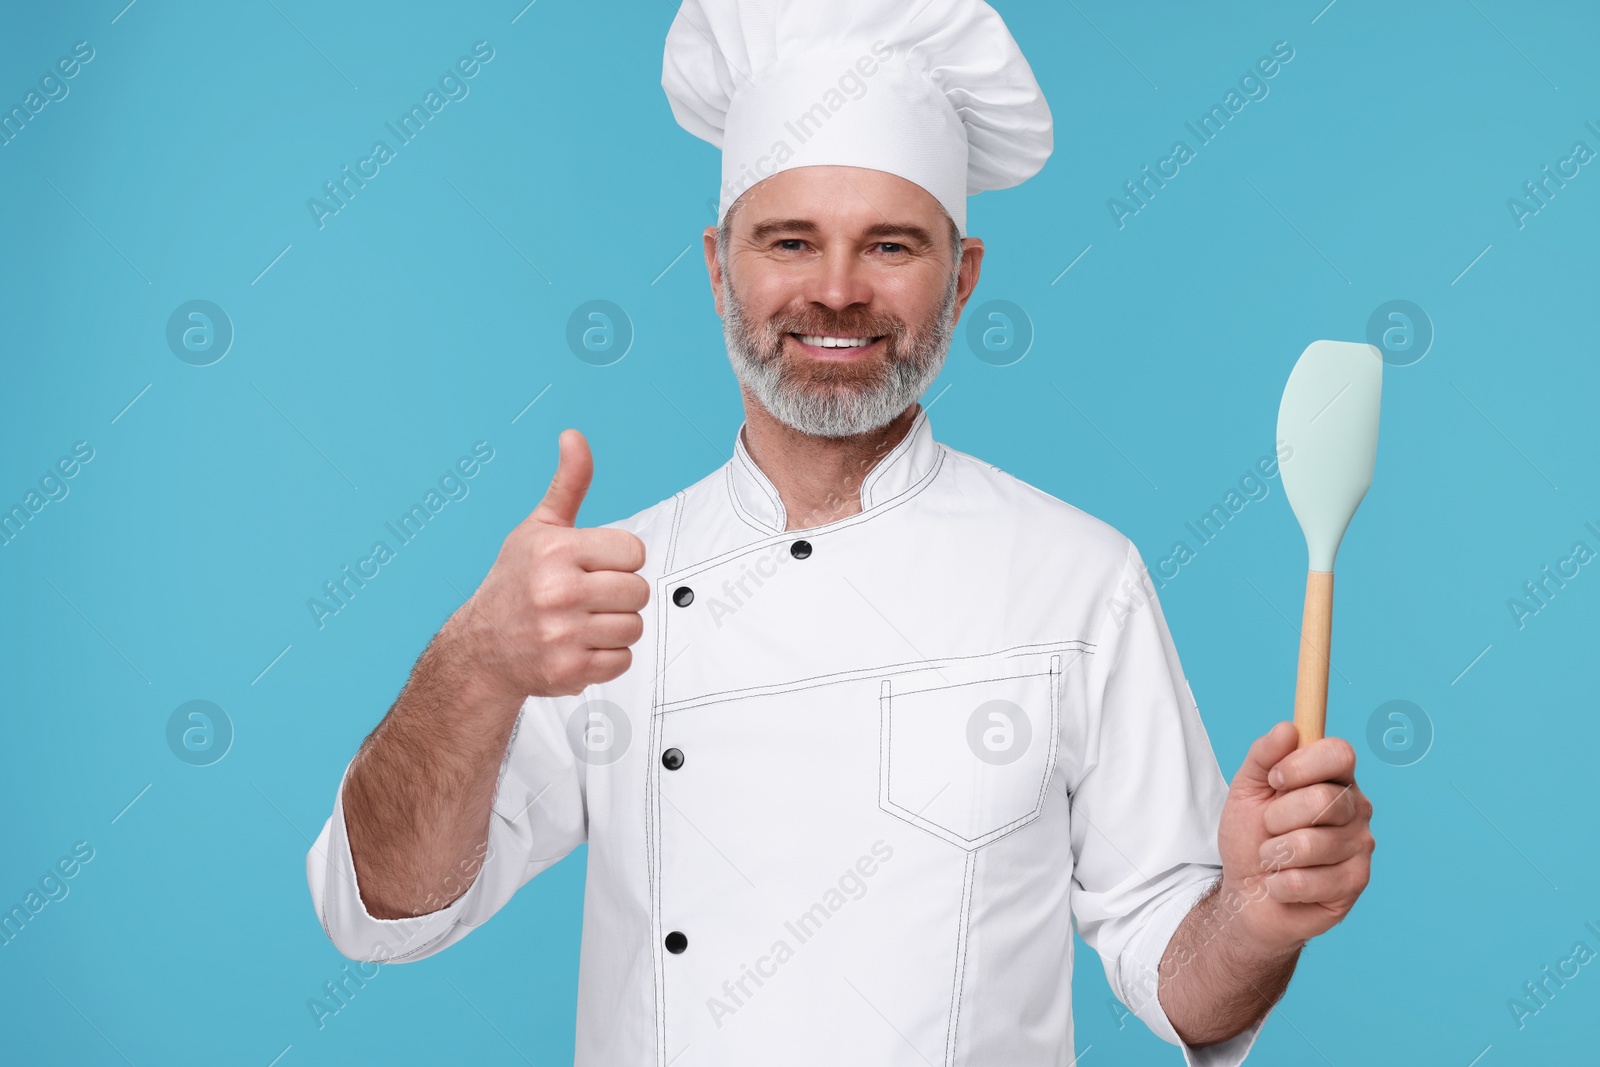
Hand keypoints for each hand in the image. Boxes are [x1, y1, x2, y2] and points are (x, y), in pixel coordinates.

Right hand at [453, 429, 649, 698]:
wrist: (481, 649)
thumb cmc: (514, 584)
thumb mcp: (538, 528)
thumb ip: (568, 484)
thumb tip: (574, 438)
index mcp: (555, 551)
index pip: (633, 551)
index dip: (617, 559)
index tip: (591, 566)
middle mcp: (557, 591)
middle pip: (638, 590)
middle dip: (617, 594)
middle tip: (586, 597)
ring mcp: (563, 634)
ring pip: (634, 626)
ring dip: (614, 627)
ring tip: (582, 622)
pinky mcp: (569, 670)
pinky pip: (623, 660)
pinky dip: (607, 657)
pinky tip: (579, 646)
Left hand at [1215, 721, 1374, 955]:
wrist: (1246, 890)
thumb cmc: (1251, 836)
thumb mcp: (1246, 788)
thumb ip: (1264, 755)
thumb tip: (1288, 728)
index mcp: (1333, 778)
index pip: (1340, 753)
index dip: (1302, 764)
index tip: (1275, 779)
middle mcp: (1355, 808)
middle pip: (1323, 799)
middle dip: (1277, 816)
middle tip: (1268, 828)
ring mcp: (1360, 846)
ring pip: (1310, 843)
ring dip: (1274, 853)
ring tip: (1273, 857)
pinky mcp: (1355, 883)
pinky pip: (1306, 880)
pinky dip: (1279, 883)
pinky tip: (1281, 884)